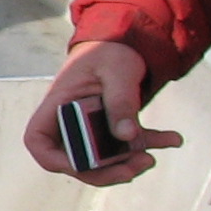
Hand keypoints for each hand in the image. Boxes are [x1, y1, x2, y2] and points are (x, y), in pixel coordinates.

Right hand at [22, 40, 183, 185]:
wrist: (125, 40)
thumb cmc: (111, 50)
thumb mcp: (118, 71)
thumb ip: (121, 102)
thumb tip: (126, 136)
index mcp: (57, 103)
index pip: (38, 141)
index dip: (55, 160)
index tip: (84, 165)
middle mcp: (69, 119)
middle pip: (73, 159)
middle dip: (103, 171)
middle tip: (134, 168)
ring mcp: (90, 126)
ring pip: (100, 160)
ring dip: (125, 164)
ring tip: (151, 158)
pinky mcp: (112, 126)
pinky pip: (125, 145)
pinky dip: (148, 145)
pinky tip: (173, 139)